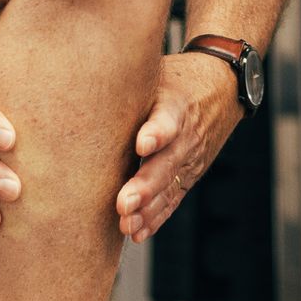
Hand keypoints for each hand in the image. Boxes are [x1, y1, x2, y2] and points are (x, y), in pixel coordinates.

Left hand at [118, 53, 241, 243]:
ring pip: (169, 187)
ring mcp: (191, 159)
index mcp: (177, 104)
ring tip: (126, 223)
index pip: (169, 118)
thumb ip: (126, 77)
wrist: (223, 86)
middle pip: (167, 162)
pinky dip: (156, 218)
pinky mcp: (189, 175)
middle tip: (124, 201)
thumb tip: (77, 68)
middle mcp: (187, 135)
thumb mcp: (157, 68)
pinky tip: (137, 233)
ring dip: (148, 208)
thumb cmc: (177, 76)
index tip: (142, 143)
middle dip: (145, 185)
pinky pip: (172, 200)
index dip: (156, 132)